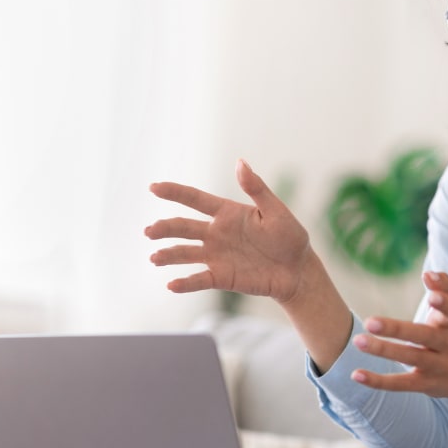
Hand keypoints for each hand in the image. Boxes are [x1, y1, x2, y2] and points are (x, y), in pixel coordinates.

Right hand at [146, 160, 310, 301]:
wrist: (298, 271)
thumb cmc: (290, 237)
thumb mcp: (275, 211)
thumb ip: (257, 189)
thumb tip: (240, 162)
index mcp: (227, 213)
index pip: (195, 199)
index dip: (174, 192)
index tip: (154, 187)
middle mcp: (216, 233)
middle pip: (184, 227)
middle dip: (165, 228)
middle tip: (149, 231)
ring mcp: (217, 256)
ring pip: (185, 253)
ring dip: (169, 255)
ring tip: (154, 258)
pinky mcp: (221, 277)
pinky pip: (199, 280)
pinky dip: (185, 283)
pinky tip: (171, 285)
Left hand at [349, 271, 447, 428]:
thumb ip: (445, 287)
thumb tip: (429, 273)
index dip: (443, 302)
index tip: (431, 295)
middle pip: (424, 336)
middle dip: (397, 329)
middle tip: (370, 321)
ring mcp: (437, 366)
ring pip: (410, 357)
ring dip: (383, 350)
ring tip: (358, 341)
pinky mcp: (426, 385)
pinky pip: (401, 384)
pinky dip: (378, 381)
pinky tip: (356, 374)